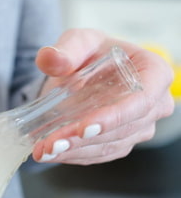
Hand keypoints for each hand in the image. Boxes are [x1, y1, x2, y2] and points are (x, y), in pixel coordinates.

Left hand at [33, 29, 174, 164]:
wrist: (80, 71)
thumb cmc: (89, 53)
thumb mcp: (76, 42)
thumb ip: (65, 49)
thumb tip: (50, 58)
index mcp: (154, 72)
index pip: (141, 100)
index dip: (113, 117)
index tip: (83, 128)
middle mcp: (154, 103)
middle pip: (122, 129)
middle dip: (83, 139)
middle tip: (51, 143)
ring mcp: (139, 126)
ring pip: (109, 145)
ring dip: (74, 151)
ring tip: (44, 150)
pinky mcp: (122, 141)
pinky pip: (100, 154)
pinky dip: (73, 155)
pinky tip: (50, 153)